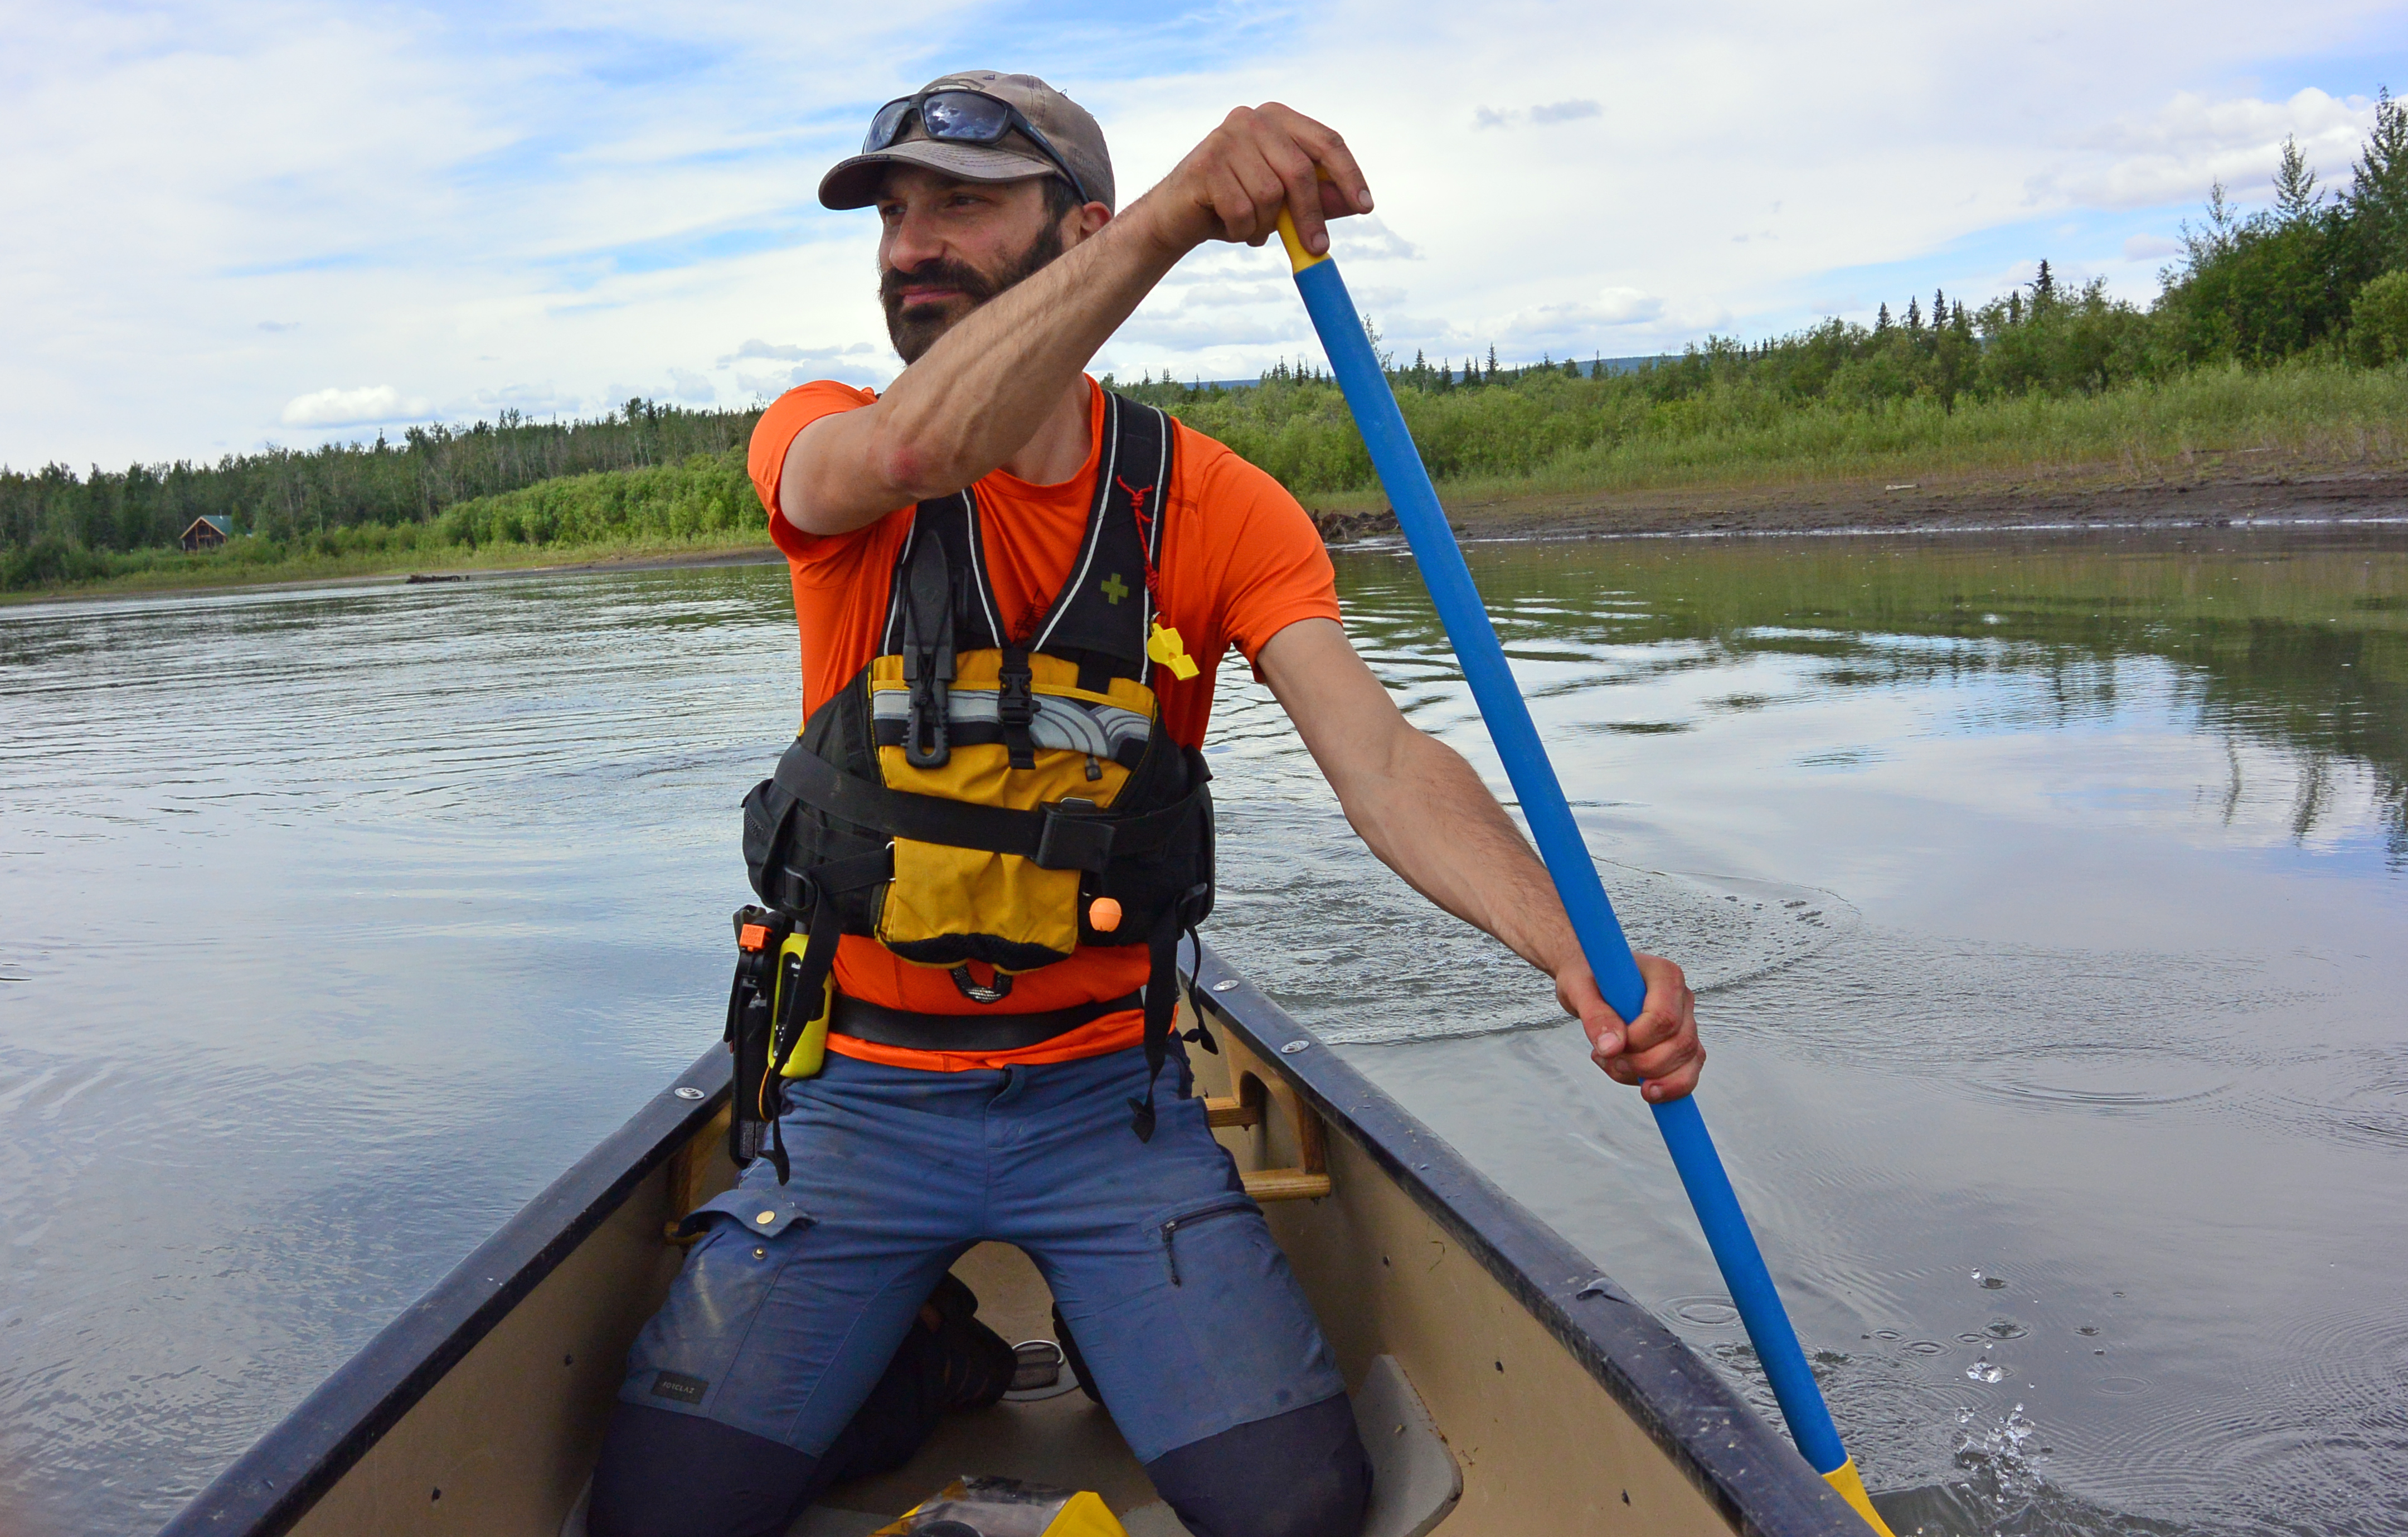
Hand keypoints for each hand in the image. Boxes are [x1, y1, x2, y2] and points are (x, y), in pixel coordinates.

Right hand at [1138, 103, 1371, 258]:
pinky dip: (1242, 230)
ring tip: (1252, 228)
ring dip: (1265, 225)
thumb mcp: (1282, 202)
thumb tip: (1356, 202)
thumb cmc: (1234, 204)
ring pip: (1270, 194)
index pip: (1326, 141)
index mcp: (1278, 118)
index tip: (1365, 206)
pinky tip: (1229, 226)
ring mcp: (1227, 137)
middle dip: (1311, 216)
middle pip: (1300, 171)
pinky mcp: (1206, 163)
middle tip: (1317, 248)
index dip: (1348, 174)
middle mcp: (1253, 118)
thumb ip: (1318, 198)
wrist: (1176, 217)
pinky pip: (1243, 210)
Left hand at [1558, 952, 1702, 1101]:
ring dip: (1649, 1077)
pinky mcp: (1681, 1046)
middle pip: (1681, 1044)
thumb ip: (1595, 1016)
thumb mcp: (1579, 990)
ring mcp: (1686, 1023)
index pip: (1666, 1018)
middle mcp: (1682, 999)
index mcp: (1664, 975)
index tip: (1610, 1045)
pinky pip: (1684, 1075)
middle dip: (1643, 1064)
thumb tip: (1611, 1047)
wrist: (1592, 984)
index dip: (1639, 1041)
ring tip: (1613, 1065)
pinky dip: (1659, 1086)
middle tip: (1609, 1058)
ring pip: (1687, 1063)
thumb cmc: (1589, 980)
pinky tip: (1630, 1077)